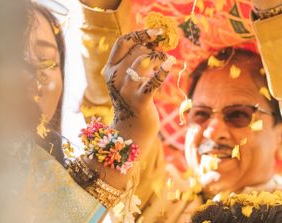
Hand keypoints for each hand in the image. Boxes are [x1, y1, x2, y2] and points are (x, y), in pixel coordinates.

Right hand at [102, 29, 171, 146]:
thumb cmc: (134, 103)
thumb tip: (153, 43)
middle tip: (163, 53)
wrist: (130, 133)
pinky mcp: (139, 101)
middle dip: (153, 48)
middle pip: (136, 50)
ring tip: (166, 60)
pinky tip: (171, 63)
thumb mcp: (128, 81)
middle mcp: (115, 78)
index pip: (122, 42)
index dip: (140, 34)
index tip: (156, 32)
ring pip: (143, 61)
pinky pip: (152, 81)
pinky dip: (163, 70)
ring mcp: (126, 90)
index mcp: (110, 70)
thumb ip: (135, 63)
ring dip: (159, 57)